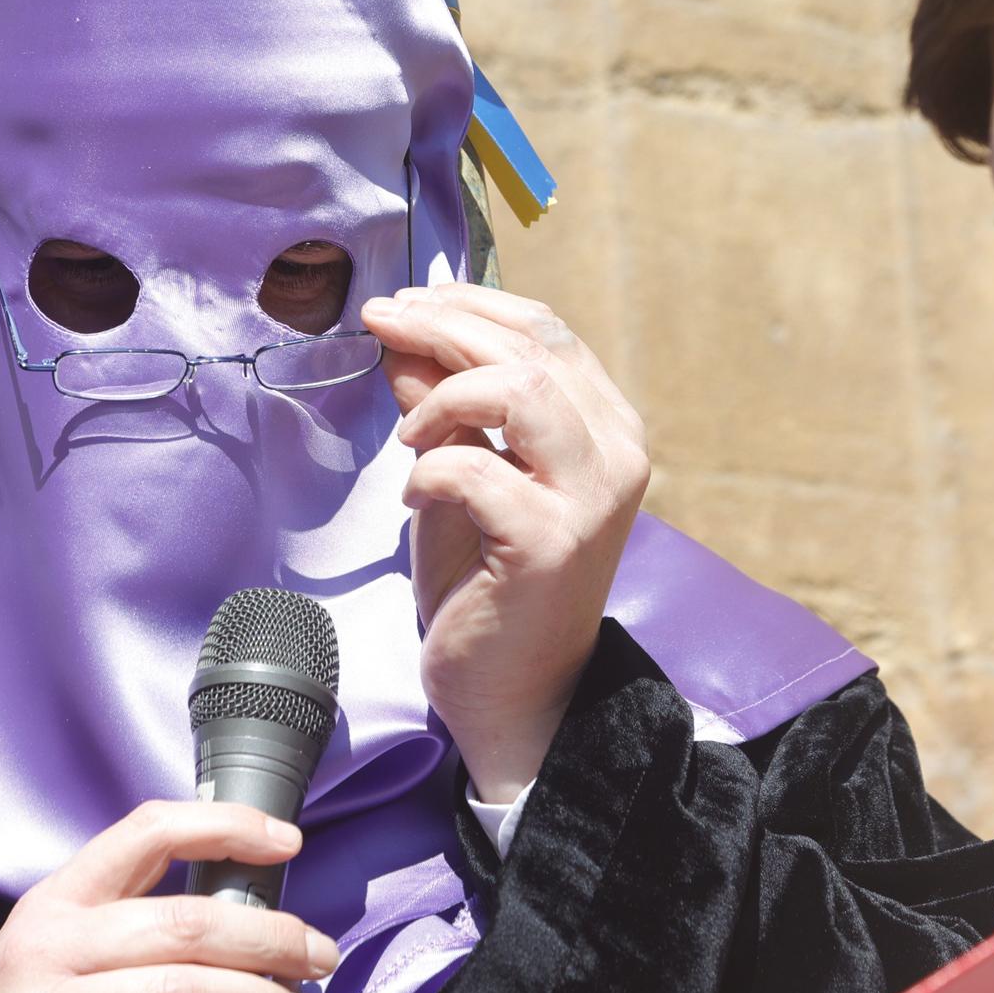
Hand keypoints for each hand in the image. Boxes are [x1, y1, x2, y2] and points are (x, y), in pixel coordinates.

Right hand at [0, 801, 337, 992]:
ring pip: (183, 992)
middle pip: (185, 926)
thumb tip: (242, 915)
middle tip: (318, 955)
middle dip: (270, 939)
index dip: (226, 825)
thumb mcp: (55, 945)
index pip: (148, 832)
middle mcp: (53, 947)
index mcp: (57, 902)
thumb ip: (126, 917)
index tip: (286, 840)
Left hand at [360, 284, 649, 803]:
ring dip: (443, 395)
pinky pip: (475, 470)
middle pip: (529, 349)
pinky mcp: (551, 543)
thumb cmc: (489, 580)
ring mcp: (591, 498)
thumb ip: (443, 406)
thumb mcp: (461, 473)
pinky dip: (429, 472)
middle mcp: (616, 453)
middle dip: (441, 326)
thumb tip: (402, 337)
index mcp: (606, 426)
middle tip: (378, 324)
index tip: (402, 300)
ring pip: (520, 390)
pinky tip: (414, 495)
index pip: (545, 331)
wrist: (516, 692)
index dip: (468, 303)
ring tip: (409, 433)